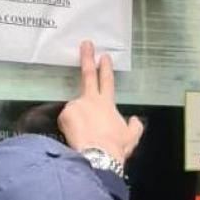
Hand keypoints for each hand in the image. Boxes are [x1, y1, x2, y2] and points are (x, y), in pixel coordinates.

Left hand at [59, 41, 143, 162]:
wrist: (99, 155)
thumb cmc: (115, 147)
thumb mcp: (131, 137)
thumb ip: (134, 127)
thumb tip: (135, 120)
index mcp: (107, 104)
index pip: (107, 82)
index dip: (105, 68)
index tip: (103, 56)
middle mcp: (91, 100)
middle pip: (88, 75)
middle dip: (87, 58)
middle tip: (86, 44)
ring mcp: (76, 105)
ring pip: (74, 112)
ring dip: (77, 123)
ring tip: (84, 138)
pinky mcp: (65, 114)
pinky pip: (65, 122)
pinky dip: (69, 130)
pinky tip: (76, 139)